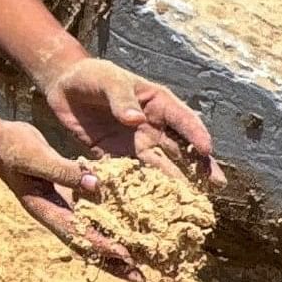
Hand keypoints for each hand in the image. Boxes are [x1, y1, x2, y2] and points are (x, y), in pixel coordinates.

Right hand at [0, 122, 142, 281]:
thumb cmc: (13, 148)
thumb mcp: (37, 157)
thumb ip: (64, 171)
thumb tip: (97, 185)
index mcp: (44, 209)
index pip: (77, 233)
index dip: (102, 245)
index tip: (127, 256)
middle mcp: (55, 213)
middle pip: (86, 245)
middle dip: (112, 263)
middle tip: (140, 279)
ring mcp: (60, 206)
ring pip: (90, 233)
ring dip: (113, 248)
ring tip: (139, 263)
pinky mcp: (66, 195)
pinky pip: (90, 215)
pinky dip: (108, 223)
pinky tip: (126, 226)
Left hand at [41, 56, 223, 189]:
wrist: (65, 88)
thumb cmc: (92, 76)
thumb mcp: (107, 79)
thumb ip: (120, 97)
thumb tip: (136, 120)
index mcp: (159, 103)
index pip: (183, 119)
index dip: (196, 134)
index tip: (207, 149)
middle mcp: (154, 127)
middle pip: (182, 148)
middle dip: (200, 165)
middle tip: (216, 184)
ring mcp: (138, 145)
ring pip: (162, 166)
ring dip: (176, 182)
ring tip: (191, 200)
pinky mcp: (118, 158)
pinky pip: (133, 175)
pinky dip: (142, 189)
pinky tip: (152, 205)